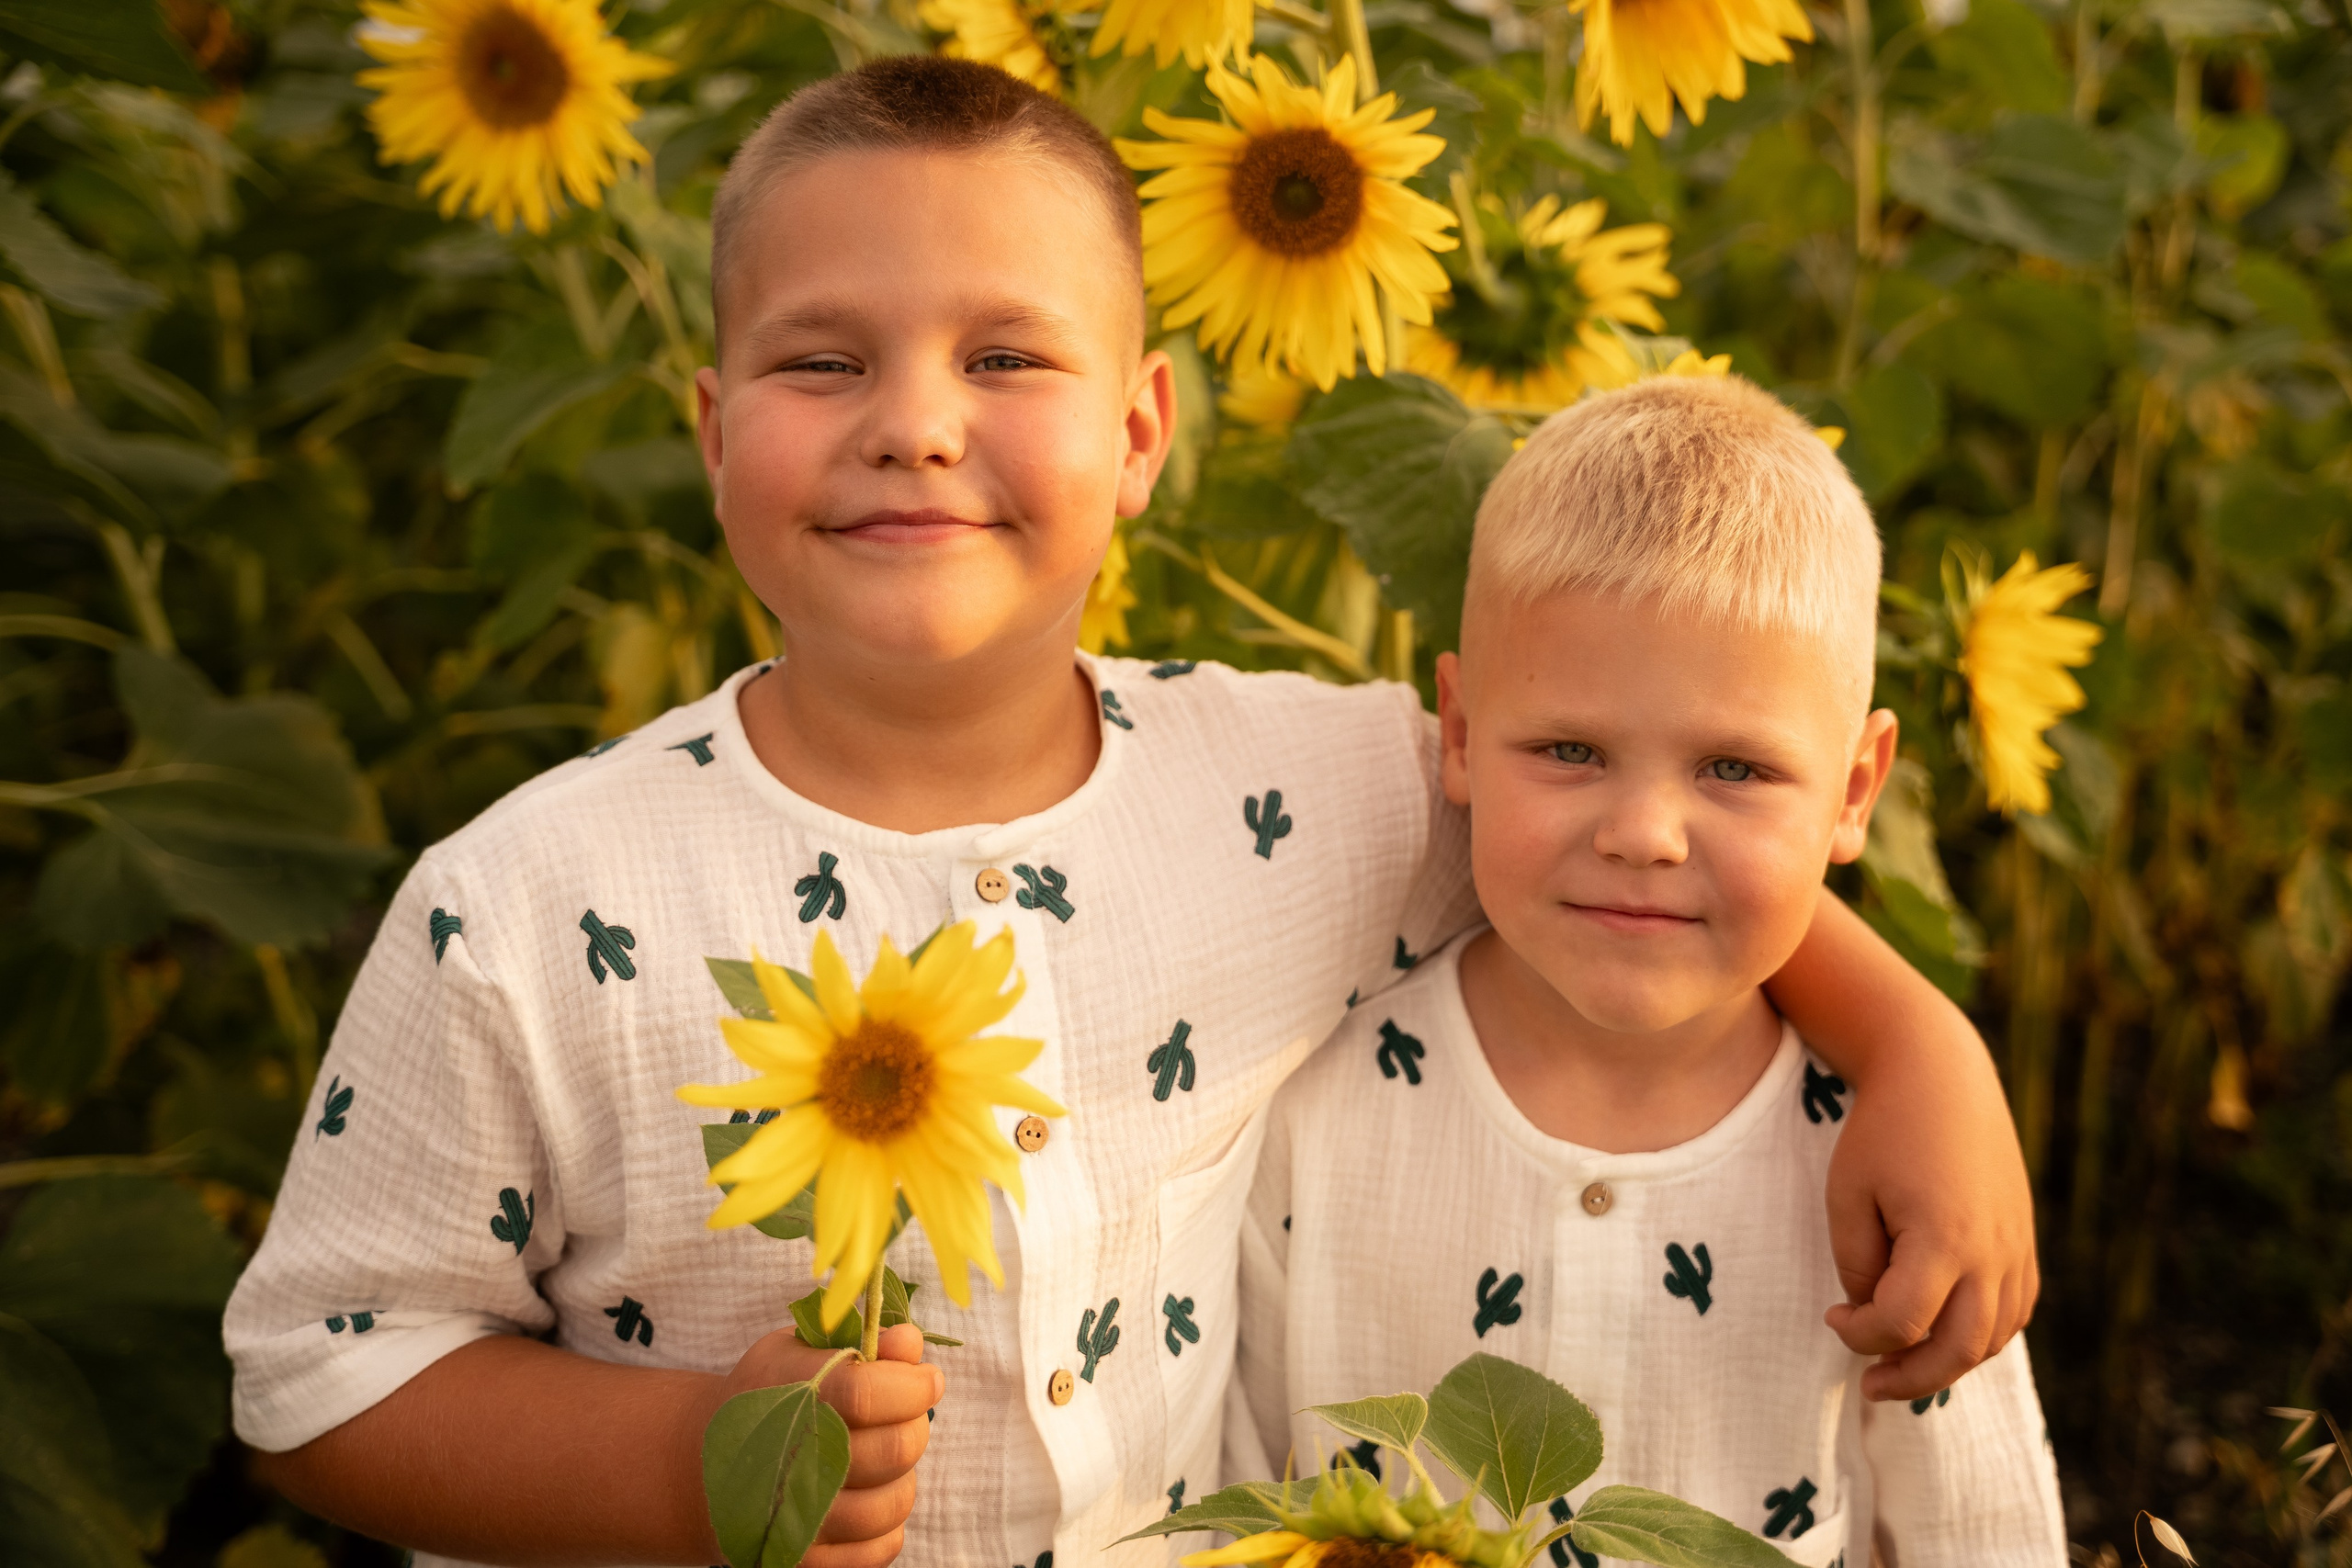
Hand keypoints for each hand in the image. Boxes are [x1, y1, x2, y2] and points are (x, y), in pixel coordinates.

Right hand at [693, 1323, 943, 1567]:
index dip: (911, 1385)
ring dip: (902, 1476)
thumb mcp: (798, 1352)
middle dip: (914, 1425)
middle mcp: (787, 1464)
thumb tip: (908, 1343)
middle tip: (905, 1414)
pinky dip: (888, 1522)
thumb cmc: (765, 1396)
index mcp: (786, 1397)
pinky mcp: (806, 1563)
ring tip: (881, 1454)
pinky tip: (867, 1493)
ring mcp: (795, 1522)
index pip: (865, 1393)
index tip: (926, 1379)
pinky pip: (881, 1548)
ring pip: (893, 1503)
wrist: (704, 1470)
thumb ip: (859, 1343)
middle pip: (892, 1449)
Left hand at [1823, 1042, 2038, 1401]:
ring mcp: (2016, 1248)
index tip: (1832, 1318)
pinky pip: (2015, 1312)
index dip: (1861, 1336)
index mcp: (1944, 1239)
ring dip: (1949, 1364)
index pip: (1904, 1323)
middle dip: (1911, 1378)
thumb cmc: (1881, 1133)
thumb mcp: (1848, 1194)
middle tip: (1868, 1386)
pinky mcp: (2024, 1241)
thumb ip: (1856, 1264)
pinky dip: (1982, 1337)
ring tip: (1902, 1369)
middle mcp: (1992, 1252)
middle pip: (1960, 1349)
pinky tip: (1944, 1336)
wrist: (1941, 1077)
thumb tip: (1872, 1314)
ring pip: (1994, 1339)